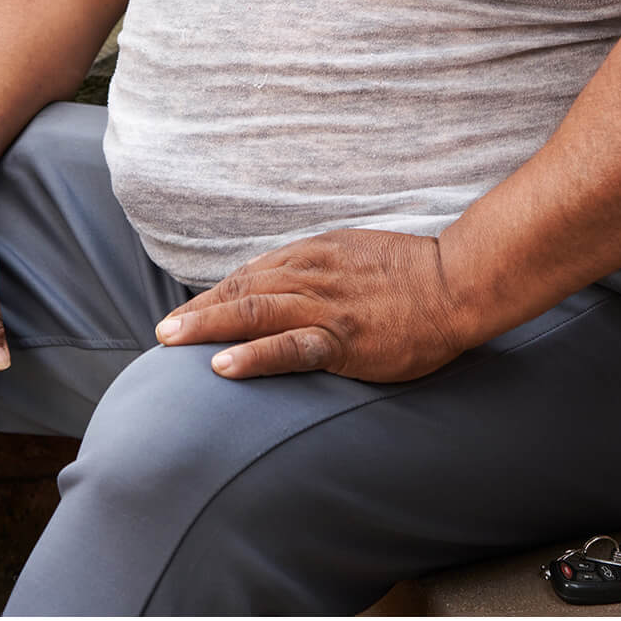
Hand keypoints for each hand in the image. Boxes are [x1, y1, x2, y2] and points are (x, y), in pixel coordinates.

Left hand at [155, 229, 467, 383]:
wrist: (458, 284)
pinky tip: (223, 366)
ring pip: (253, 312)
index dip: (217, 296)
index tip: (190, 315)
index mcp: (314, 254)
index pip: (252, 274)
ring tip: (170, 343)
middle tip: (162, 333)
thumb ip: (323, 269)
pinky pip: (290, 347)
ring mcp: (325, 306)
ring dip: (206, 327)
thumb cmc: (416, 275)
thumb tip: (293, 285)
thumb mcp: (358, 255)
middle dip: (198, 312)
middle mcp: (311, 275)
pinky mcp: (343, 338)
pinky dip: (254, 356)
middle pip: (242, 291)